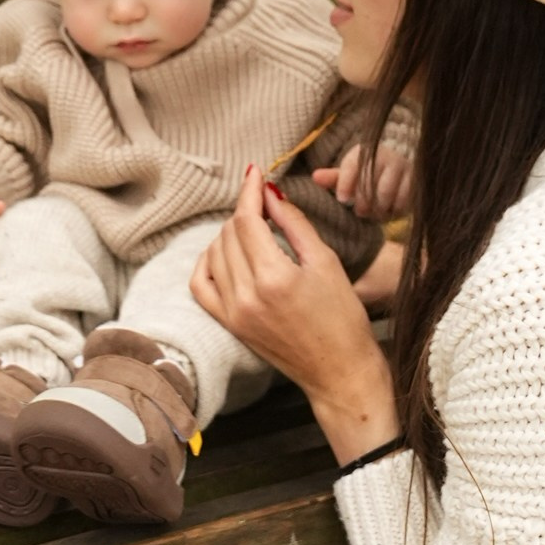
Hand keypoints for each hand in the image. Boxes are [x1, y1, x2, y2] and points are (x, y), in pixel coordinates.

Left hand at [192, 168, 398, 461]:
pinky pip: (201, 285)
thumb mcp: (326, 262)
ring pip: (214, 254)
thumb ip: (294, 223)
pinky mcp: (229, 325)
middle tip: (266, 206)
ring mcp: (233, 313)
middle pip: (229, 234)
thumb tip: (270, 192)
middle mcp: (246, 296)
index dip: (250, 191)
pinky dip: (208, 263)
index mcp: (274, 277)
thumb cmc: (343, 318)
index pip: (247, 220)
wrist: (339, 371)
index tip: (255, 173)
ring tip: (254, 230)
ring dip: (230, 234)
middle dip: (246, 212)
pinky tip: (225, 254)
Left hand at [315, 137, 414, 222]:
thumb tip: (315, 177)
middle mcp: (385, 155)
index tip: (342, 200)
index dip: (344, 184)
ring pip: (386, 194)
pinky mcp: (416, 179)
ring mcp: (403, 166)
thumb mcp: (354, 169)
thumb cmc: (373, 168)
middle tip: (360, 211)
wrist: (407, 155)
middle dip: (362, 202)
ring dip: (378, 208)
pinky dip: (395, 210)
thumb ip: (336, 176)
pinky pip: (404, 200)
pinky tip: (391, 211)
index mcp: (365, 151)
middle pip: (368, 184)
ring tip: (375, 214)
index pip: (352, 165)